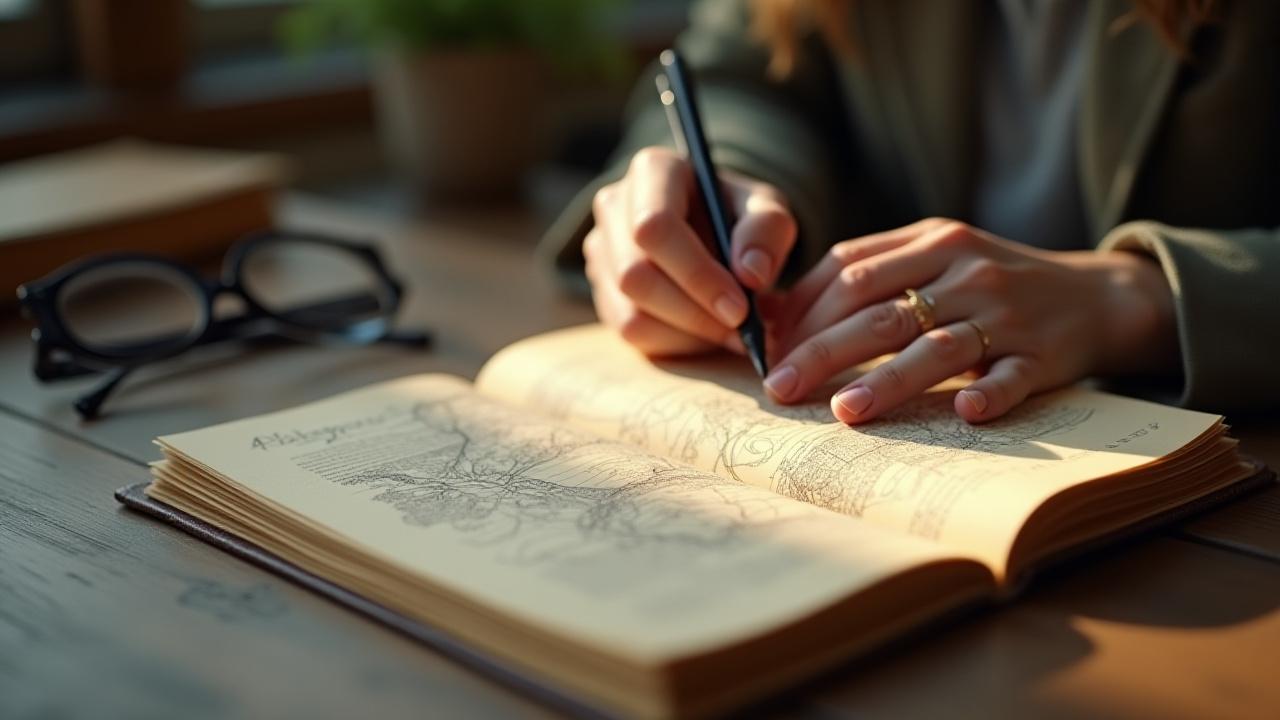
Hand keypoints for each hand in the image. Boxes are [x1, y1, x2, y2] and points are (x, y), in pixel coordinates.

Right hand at [584, 146, 796, 355]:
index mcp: (653, 171)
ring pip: (630, 311)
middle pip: (635, 275)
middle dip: (694, 313)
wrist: (715, 230)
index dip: (696, 274)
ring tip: (732, 332)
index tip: (740, 308)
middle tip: (743, 330)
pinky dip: (675, 342)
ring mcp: (601, 250)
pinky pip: (630, 330)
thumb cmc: (739, 217)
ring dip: (688, 333)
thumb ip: (767, 231)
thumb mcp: (767, 211)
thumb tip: (751, 273)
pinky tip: (707, 333)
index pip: (654, 227)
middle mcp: (614, 205)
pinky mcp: (602, 288)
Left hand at [765, 219, 1177, 423]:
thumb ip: (868, 273)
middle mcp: (966, 271)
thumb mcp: (935, 256)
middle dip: (822, 350)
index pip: (851, 271)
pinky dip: (990, 394)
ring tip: (845, 411)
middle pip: (880, 310)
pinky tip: (966, 412)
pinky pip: (1013, 377)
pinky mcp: (1043, 355)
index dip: (803, 310)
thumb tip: (780, 315)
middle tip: (779, 387)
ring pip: (939, 347)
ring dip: (889, 380)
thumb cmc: (991, 281)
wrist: (1095, 295)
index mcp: (933, 241)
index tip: (768, 347)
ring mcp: (1006, 314)